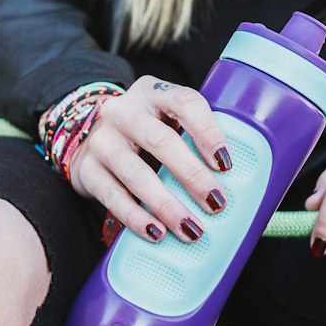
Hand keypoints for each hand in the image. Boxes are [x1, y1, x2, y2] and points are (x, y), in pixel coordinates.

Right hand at [67, 76, 231, 241]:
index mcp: (151, 93)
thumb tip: (239, 181)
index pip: (184, 103)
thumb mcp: (165, 121)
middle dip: (191, 175)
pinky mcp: (86, 169)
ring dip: (166, 204)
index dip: (208, 131)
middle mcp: (123, 112)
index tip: (226, 163)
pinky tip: (155, 232)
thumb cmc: (143, 135)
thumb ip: (194, 137)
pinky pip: (112, 196)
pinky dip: (136, 217)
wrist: (89, 142)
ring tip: (190, 229)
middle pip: (159, 140)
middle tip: (216, 203)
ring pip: (135, 173)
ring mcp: (101, 141)